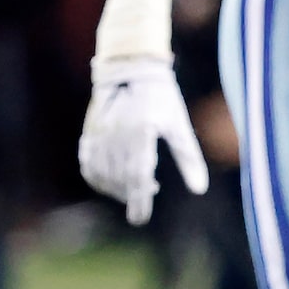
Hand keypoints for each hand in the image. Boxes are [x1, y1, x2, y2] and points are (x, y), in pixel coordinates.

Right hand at [80, 56, 208, 226]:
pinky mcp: (90, 133)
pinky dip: (97, 179)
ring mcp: (100, 134)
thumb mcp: (179, 126)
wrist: (130, 69)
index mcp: (143, 132)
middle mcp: (118, 134)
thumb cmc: (161, 97)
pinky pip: (89, 165)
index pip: (138, 177)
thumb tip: (200, 190)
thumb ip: (188, 158)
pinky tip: (110, 183)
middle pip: (121, 179)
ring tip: (132, 188)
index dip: (138, 202)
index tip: (140, 219)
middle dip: (131, 195)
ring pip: (103, 175)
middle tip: (146, 195)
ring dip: (116, 189)